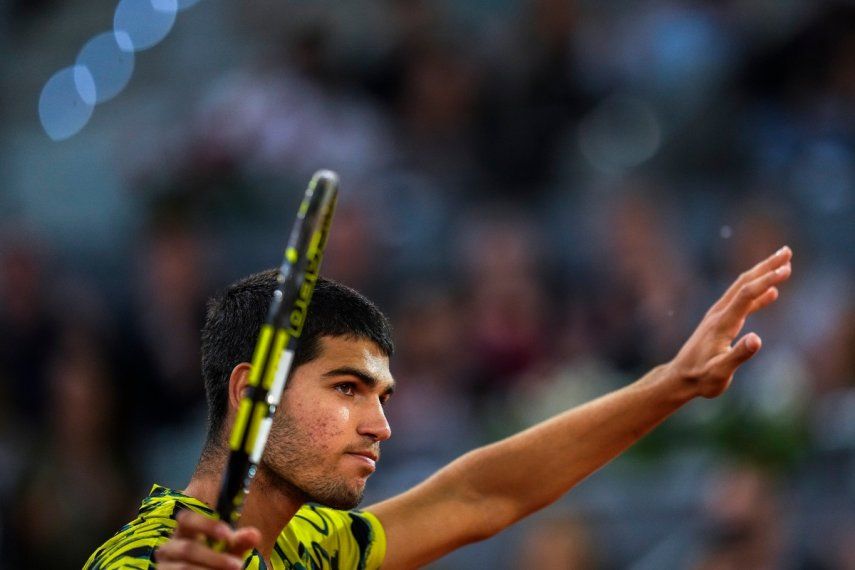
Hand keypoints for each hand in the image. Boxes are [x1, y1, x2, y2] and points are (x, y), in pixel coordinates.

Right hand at [154, 510, 260, 568]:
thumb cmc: (213, 561)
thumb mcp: (227, 551)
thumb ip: (239, 542)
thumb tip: (254, 534)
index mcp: (184, 532)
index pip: (186, 519)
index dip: (206, 525)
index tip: (228, 535)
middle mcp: (169, 548)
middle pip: (187, 549)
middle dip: (215, 558)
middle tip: (239, 565)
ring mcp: (164, 567)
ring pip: (183, 569)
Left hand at [669, 246, 792, 397]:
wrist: (679, 378)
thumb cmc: (700, 378)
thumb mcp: (720, 372)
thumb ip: (738, 356)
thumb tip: (757, 339)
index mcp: (722, 323)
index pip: (746, 295)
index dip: (766, 281)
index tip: (786, 269)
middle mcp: (719, 314)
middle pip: (744, 283)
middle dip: (766, 266)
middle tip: (787, 251)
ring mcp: (719, 316)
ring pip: (743, 289)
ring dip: (762, 274)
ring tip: (783, 263)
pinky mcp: (720, 322)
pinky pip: (742, 302)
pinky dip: (758, 294)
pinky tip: (772, 293)